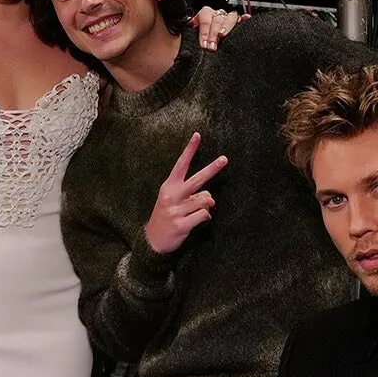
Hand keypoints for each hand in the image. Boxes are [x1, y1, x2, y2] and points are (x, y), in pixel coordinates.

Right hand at [144, 132, 226, 254]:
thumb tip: (211, 199)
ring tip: (196, 212)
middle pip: (197, 180)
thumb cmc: (167, 216)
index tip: (197, 135)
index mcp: (169, 186)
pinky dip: (205, 218)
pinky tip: (197, 222)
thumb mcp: (174, 201)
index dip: (190, 150)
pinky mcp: (181, 224)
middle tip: (225, 159)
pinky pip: (204, 215)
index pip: (181, 164)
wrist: (153, 240)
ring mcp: (176, 210)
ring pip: (205, 200)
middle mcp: (172, 196)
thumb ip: (193, 195)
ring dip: (206, 206)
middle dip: (212, 169)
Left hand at [189, 7, 248, 49]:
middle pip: (217, 20)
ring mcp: (227, 18)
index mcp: (205, 15)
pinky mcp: (236, 24)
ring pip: (230, 17)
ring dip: (226, 27)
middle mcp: (217, 15)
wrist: (204, 42)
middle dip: (213, 34)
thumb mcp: (191, 36)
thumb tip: (182, 38)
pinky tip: (246, 19)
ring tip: (223, 35)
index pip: (205, 20)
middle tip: (212, 47)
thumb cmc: (199, 39)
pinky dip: (244, 19)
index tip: (203, 45)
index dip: (204, 33)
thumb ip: (188, 35)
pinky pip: (241, 20)